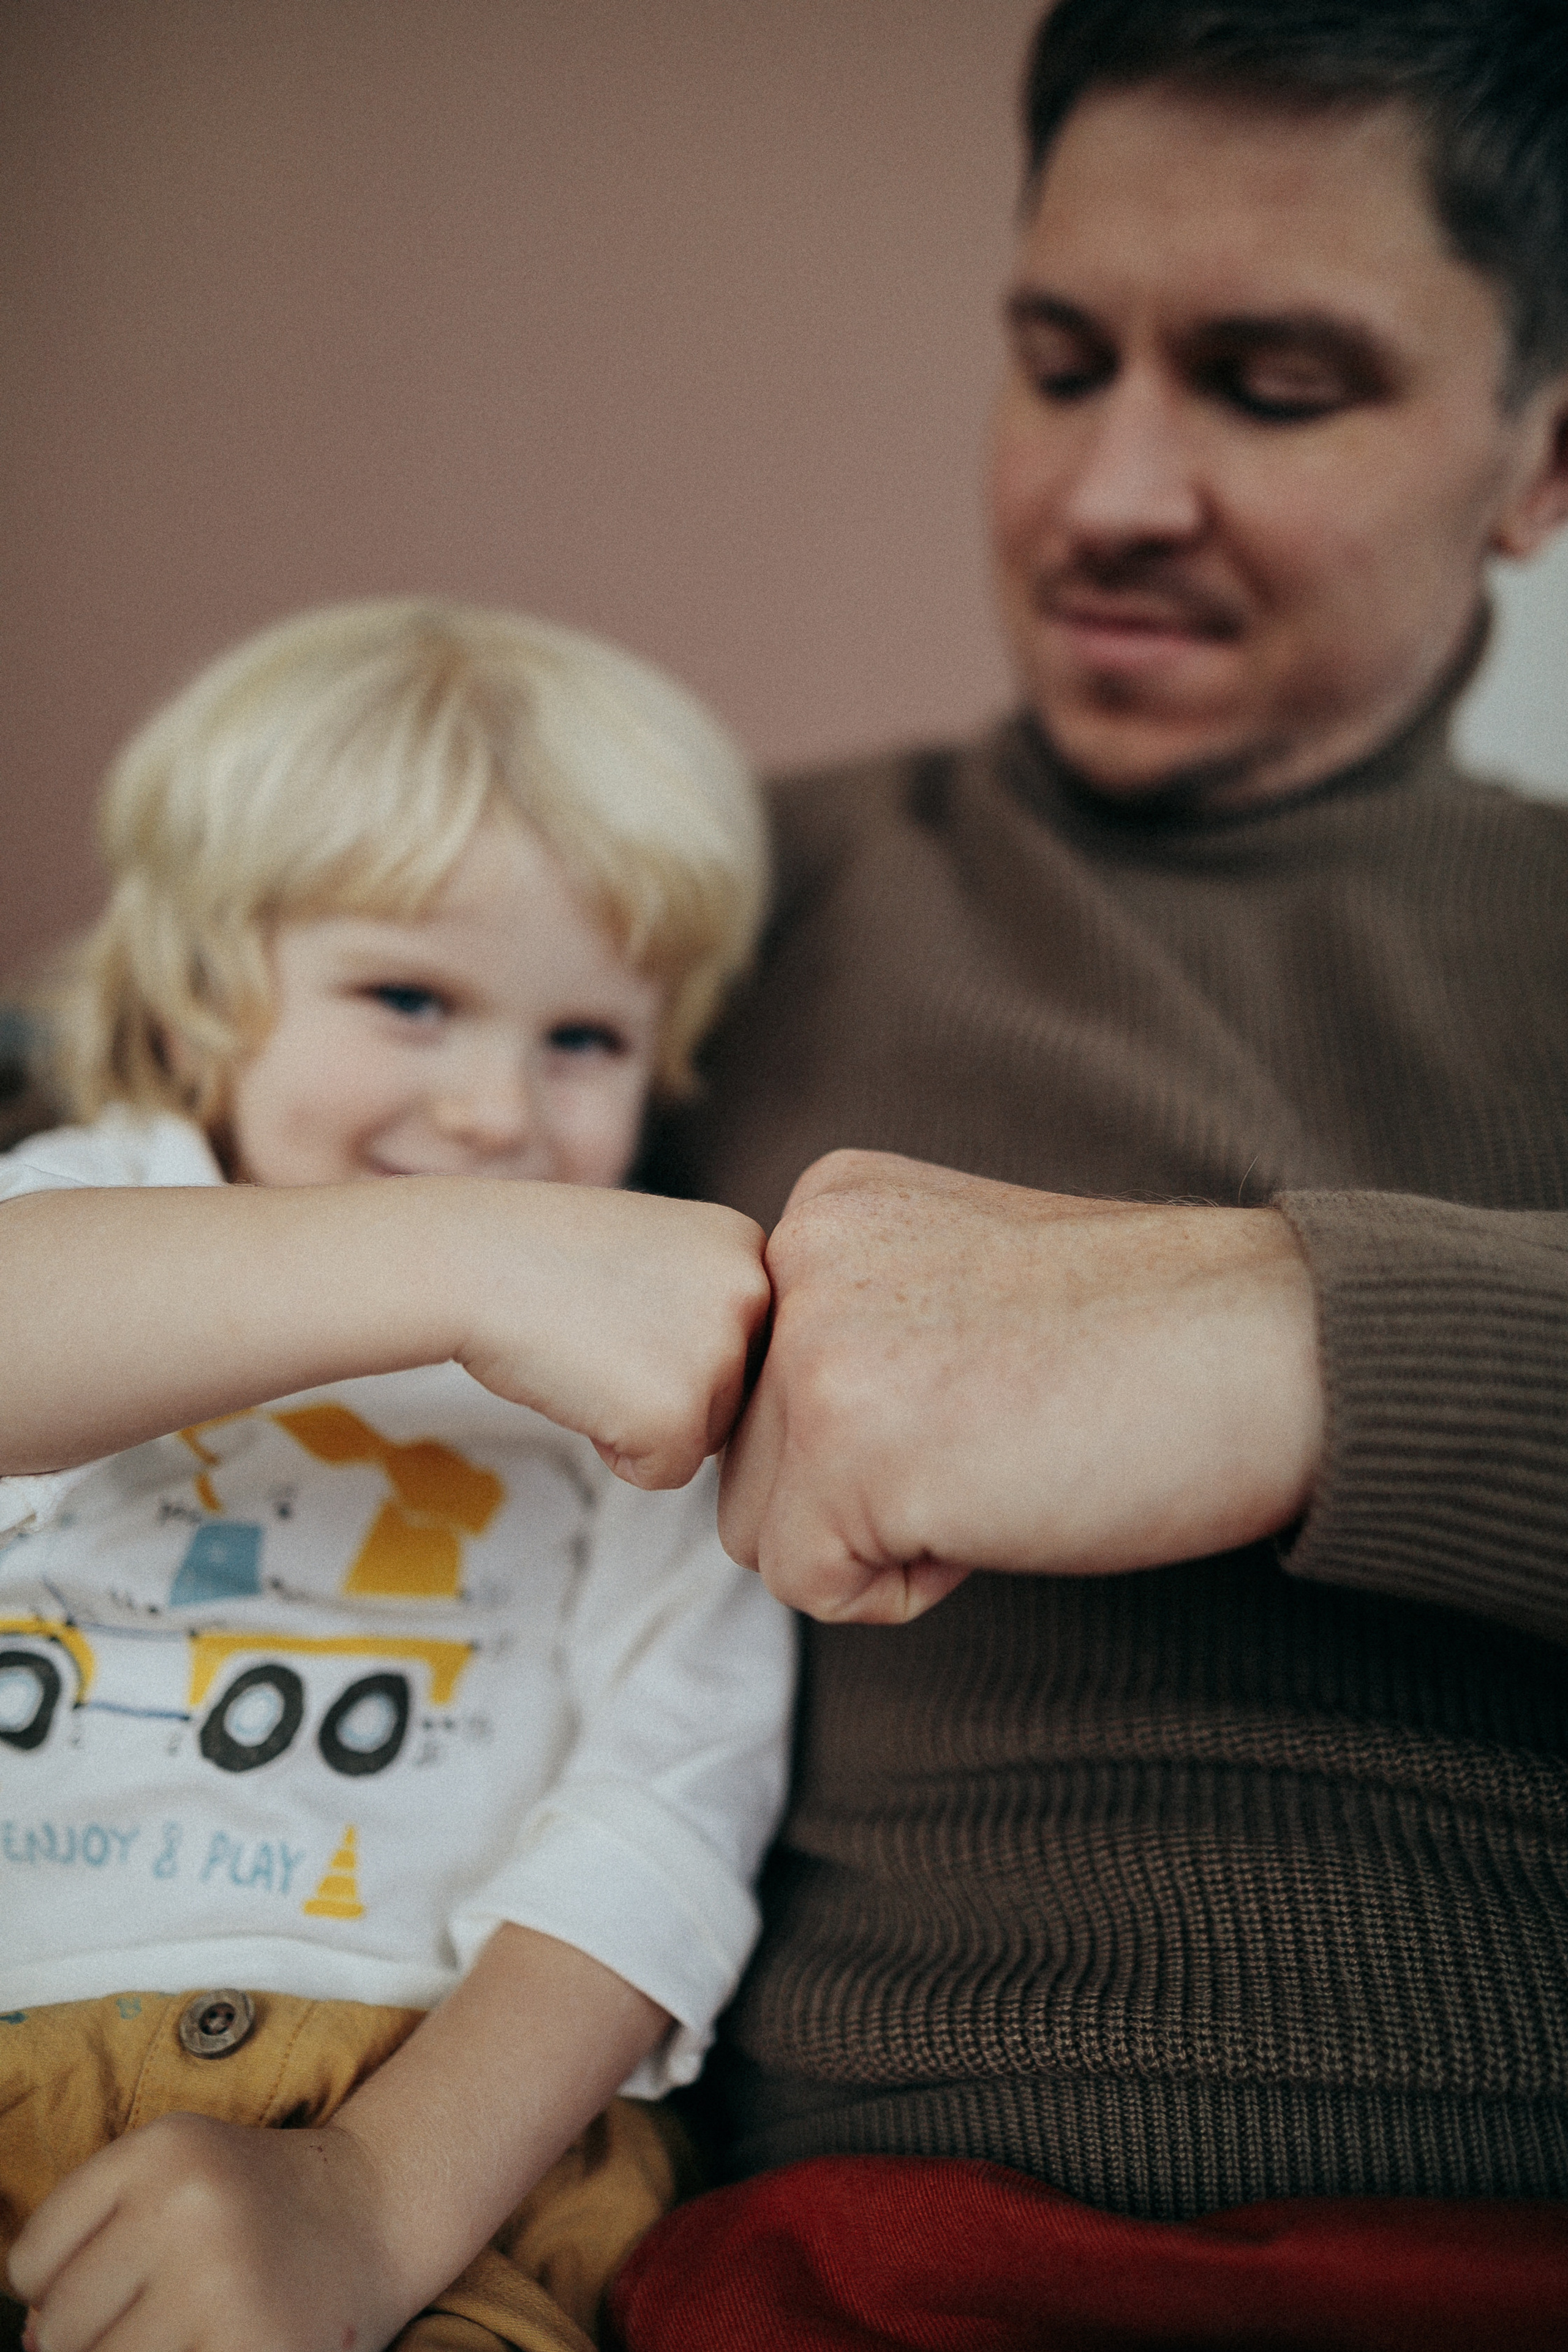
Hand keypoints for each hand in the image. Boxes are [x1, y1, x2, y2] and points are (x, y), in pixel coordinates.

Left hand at [8, 2110, 407, 2351]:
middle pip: (60, 2326)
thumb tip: (34, 2344)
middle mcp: (186, 2206)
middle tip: (162, 2309)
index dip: (56, 2286)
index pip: (29, 2262)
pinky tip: (215, 2343)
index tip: (111, 2281)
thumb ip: (92, 2238)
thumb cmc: (257, 2199)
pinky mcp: (251, 2346)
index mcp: (159, 2149)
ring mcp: (220, 2282)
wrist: (378, 2208)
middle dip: (96, 2333)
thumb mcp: (174, 2175)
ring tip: (187, 2330)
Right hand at [449, 1183, 770, 1488]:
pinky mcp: (679, 1417)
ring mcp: (722, 1355)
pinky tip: (580, 1388)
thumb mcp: (659, 1252)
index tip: (626, 1310)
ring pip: (708, 1436)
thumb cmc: (546, 1257)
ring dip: (646, 1417)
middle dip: (670, 1386)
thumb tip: (739, 1378)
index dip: (680, 1343)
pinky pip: (667, 1474)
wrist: (472, 1262)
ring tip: (591, 1353)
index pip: (751, 1341)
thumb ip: (711, 1303)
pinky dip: (618, 1452)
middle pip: (737, 1394)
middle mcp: (754, 1295)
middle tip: (603, 1333)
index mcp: (749, 1247)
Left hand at [718, 1150, 1324, 1622]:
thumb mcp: (957, 1284)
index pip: (767, 1383)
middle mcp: (798, 1256)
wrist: (1268, 1353)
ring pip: (763, 1528)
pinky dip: (908, 1586)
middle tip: (1000, 1439)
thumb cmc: (1144, 1342)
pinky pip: (811, 1586)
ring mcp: (813, 1347)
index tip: (985, 1394)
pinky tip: (1001, 1504)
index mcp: (826, 1206)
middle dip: (861, 1493)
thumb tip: (778, 1436)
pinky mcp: (843, 1447)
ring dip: (878, 1537)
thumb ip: (856, 1325)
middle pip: (748, 1459)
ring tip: (1000, 1465)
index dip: (874, 1433)